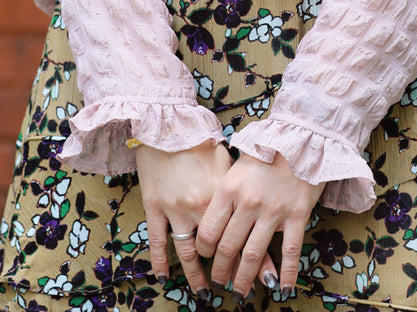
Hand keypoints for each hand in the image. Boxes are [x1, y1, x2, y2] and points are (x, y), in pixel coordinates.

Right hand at [135, 141, 278, 295]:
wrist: (167, 126)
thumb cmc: (200, 141)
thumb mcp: (225, 161)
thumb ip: (238, 188)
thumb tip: (255, 209)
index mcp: (222, 193)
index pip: (240, 234)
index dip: (252, 257)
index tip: (262, 275)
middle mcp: (200, 205)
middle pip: (216, 248)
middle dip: (226, 271)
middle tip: (235, 288)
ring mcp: (175, 208)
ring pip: (187, 251)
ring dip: (195, 274)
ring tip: (204, 291)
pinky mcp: (155, 207)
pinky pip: (158, 242)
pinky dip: (160, 262)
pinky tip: (164, 277)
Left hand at [196, 151, 324, 299]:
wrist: (302, 135)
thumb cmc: (267, 149)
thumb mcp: (238, 164)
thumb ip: (226, 192)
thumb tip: (212, 219)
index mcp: (229, 189)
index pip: (208, 231)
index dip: (203, 251)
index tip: (205, 256)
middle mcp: (248, 202)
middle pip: (228, 248)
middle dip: (220, 270)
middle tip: (219, 280)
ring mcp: (274, 210)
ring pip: (254, 255)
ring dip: (245, 278)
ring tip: (240, 292)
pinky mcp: (298, 214)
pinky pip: (290, 251)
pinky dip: (287, 274)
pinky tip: (283, 288)